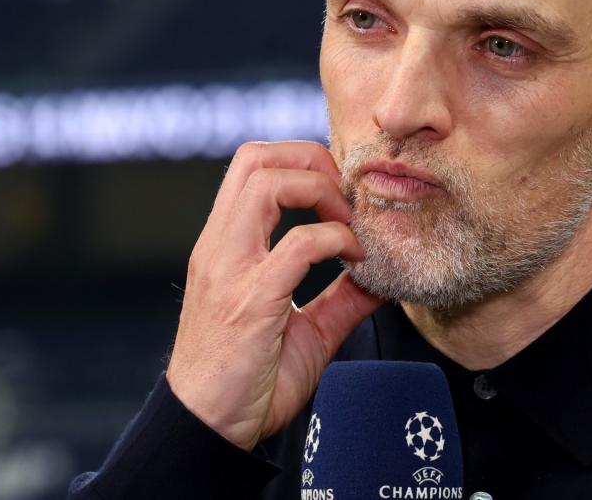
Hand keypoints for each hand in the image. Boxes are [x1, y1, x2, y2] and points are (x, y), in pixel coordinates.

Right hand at [165, 141, 383, 449]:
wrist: (207, 433)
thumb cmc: (245, 385)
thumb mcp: (304, 332)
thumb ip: (341, 300)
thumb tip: (383, 278)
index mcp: (224, 247)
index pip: (252, 166)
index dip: (302, 163)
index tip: (341, 197)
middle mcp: (219, 248)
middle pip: (255, 158)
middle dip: (310, 160)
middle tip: (345, 198)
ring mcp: (230, 270)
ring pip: (266, 182)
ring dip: (319, 190)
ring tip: (348, 223)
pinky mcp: (250, 301)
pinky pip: (298, 245)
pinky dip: (336, 240)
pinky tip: (355, 260)